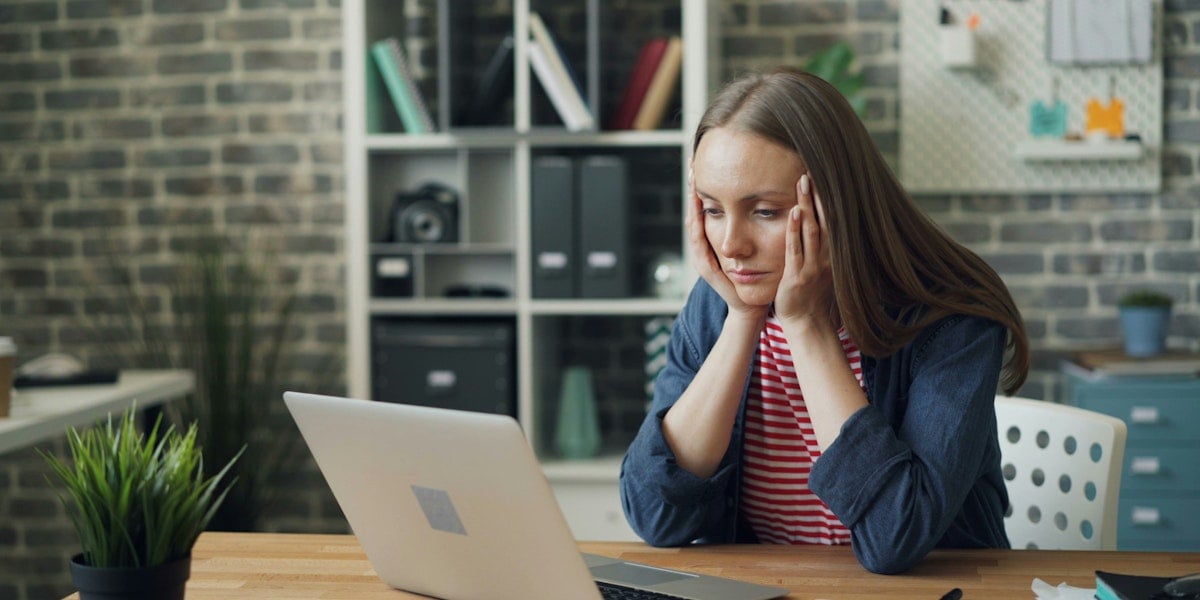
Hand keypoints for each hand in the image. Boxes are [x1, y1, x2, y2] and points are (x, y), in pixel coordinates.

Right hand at [685, 170, 766, 319]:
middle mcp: (703, 248)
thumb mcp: (751, 247)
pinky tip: (697, 210)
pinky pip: (698, 242)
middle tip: (692, 167)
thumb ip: (751, 228)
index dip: (702, 190)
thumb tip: (761, 201)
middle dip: (692, 191)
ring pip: (693, 225)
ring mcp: (702, 257)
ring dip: (691, 204)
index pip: (704, 210)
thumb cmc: (755, 276)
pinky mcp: (706, 267)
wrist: (750, 305)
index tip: (702, 167)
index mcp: (713, 242)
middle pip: (694, 213)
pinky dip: (697, 225)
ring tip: (692, 183)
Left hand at [773, 173, 835, 328]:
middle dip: (817, 195)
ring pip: (811, 230)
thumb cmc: (811, 295)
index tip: (821, 177)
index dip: (826, 199)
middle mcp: (826, 258)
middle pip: (824, 220)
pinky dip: (794, 231)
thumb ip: (821, 246)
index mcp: (832, 254)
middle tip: (811, 170)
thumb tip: (819, 223)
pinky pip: (795, 250)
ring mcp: (813, 267)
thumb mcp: (821, 267)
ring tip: (802, 183)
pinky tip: (791, 213)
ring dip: (806, 205)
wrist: (807, 323)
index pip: (831, 220)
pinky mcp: (797, 276)